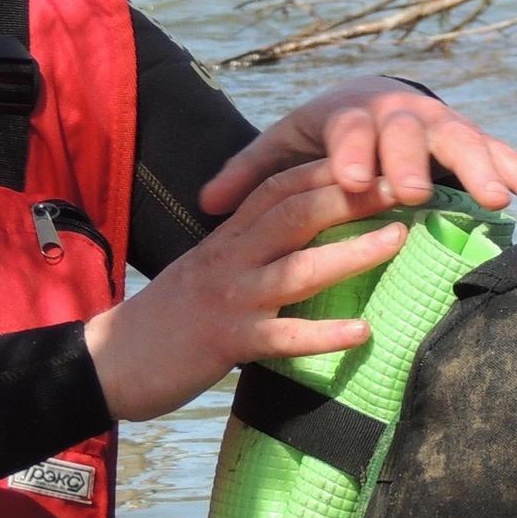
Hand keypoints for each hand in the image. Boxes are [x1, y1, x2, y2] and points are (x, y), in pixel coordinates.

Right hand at [83, 160, 406, 421]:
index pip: (281, 187)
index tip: (377, 157)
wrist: (112, 360)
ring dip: (352, 252)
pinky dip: (324, 333)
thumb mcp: (211, 269)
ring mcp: (230, 298)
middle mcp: (231, 257)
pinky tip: (362, 332)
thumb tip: (305, 242)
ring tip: (400, 239)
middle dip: (352, 196)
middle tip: (404, 184)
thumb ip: (253, 251)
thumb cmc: (170, 318)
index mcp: (229, 236)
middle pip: (296, 214)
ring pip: (298, 268)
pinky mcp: (227, 342)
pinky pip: (283, 335)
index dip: (329, 169)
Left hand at [198, 76, 516, 217]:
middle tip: (415, 193)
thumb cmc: (325, 135)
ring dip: (481, 170)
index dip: (352, 153)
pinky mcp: (472, 141)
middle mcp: (398, 114)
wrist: (373, 98)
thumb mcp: (286, 146)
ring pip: (463, 142)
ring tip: (498, 201)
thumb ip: (249, 173)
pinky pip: (502, 156)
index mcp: (349, 114)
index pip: (349, 130)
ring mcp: (439, 126)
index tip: (354, 180)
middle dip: (413, 161)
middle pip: (407, 134)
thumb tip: (207, 205)